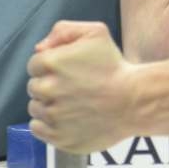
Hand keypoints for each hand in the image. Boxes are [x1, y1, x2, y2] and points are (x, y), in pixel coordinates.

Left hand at [27, 21, 138, 152]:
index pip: (35, 65)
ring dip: (48, 104)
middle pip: (33, 87)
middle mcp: (47, 89)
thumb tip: (39, 48)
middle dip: (49, 85)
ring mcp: (52, 115)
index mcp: (51, 62)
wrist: (134, 101)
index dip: (52, 66)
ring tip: (73, 102)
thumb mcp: (95, 33)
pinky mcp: (58, 136)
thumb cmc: (115, 66)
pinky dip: (47, 124)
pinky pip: (38, 129)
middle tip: (73, 86)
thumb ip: (63, 31)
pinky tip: (66, 117)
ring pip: (35, 108)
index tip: (69, 70)